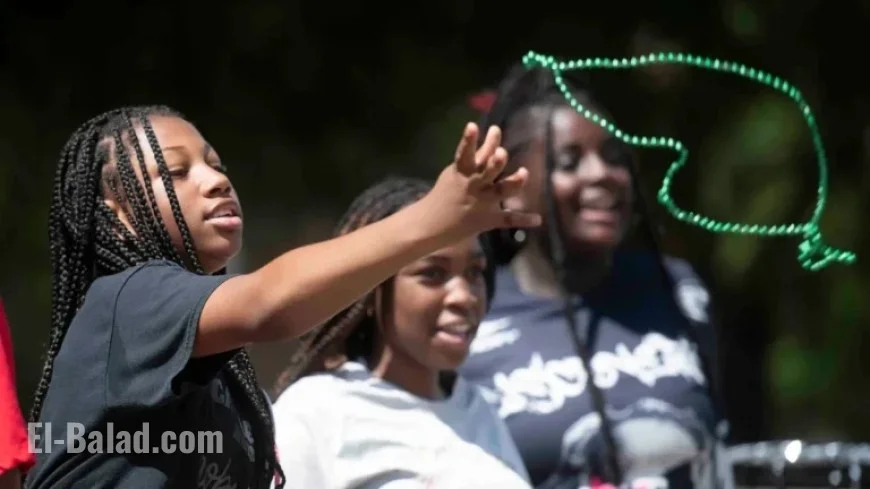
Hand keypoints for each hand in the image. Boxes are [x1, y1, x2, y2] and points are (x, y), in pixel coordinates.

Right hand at [418, 122, 540, 245]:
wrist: (430, 224)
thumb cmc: (445, 194)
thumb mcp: (456, 172)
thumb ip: (477, 157)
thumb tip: (494, 136)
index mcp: (462, 172)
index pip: (466, 152)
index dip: (469, 139)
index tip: (472, 125)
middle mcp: (473, 185)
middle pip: (487, 171)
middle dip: (495, 162)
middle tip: (502, 153)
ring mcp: (481, 203)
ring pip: (500, 191)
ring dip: (513, 182)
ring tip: (523, 173)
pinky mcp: (486, 220)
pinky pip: (506, 219)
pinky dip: (522, 219)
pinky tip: (538, 219)